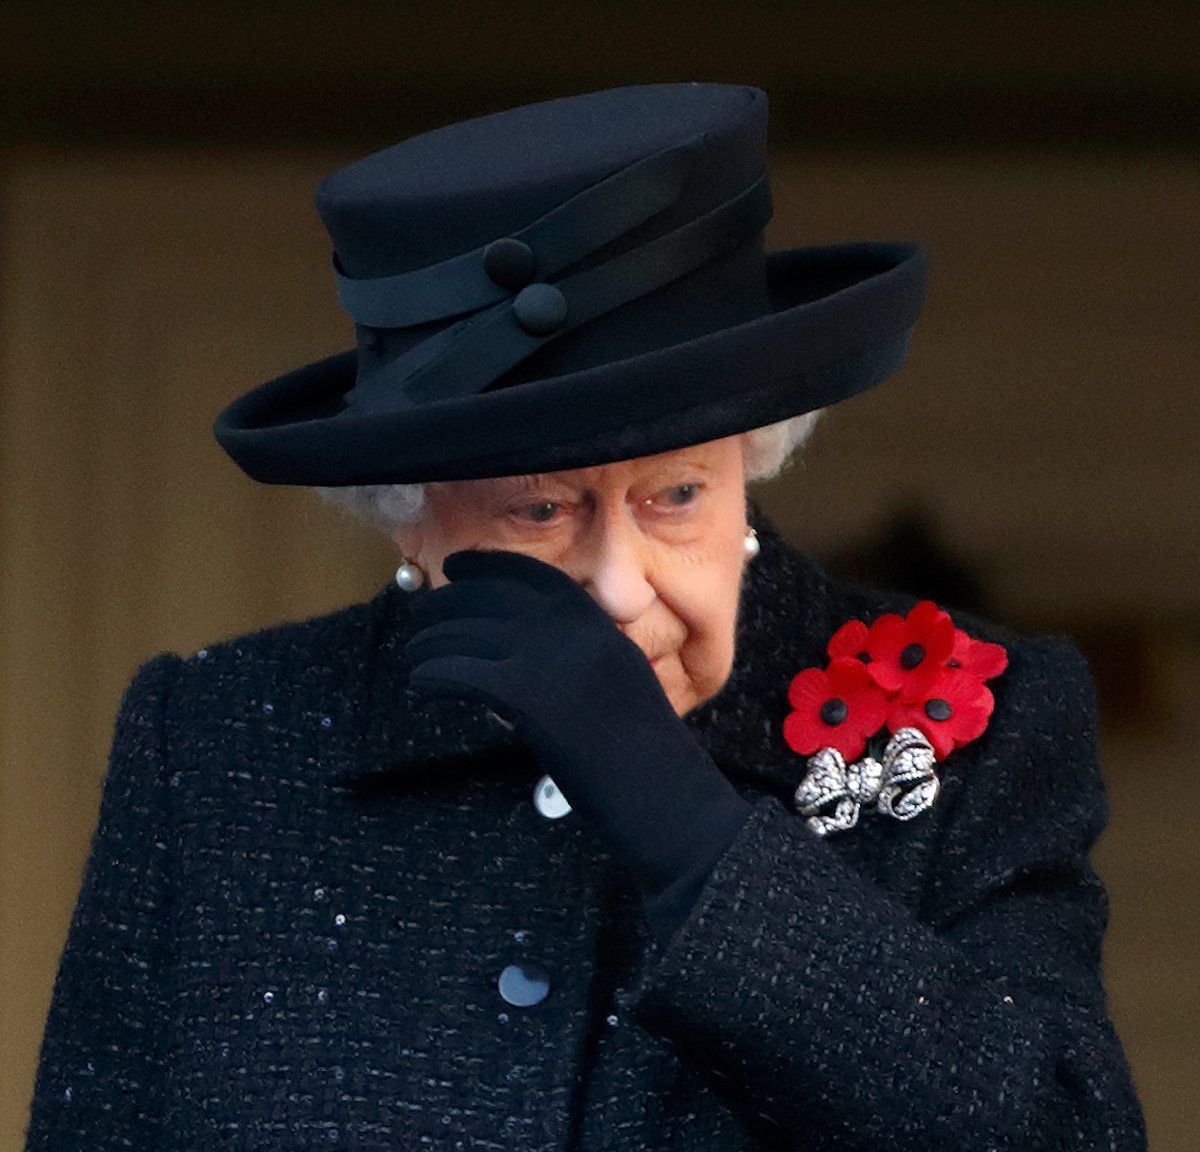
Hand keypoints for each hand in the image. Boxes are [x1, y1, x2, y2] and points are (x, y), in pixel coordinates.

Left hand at [405, 550, 751, 942]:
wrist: (662, 791)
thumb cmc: (641, 750)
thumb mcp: (616, 677)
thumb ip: (578, 651)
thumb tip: (521, 649)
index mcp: (595, 621)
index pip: (530, 576)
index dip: (487, 566)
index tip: (457, 565)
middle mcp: (571, 628)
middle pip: (489, 597)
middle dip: (446, 600)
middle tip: (420, 614)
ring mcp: (548, 658)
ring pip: (466, 634)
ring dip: (431, 643)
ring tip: (414, 656)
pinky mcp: (526, 695)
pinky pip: (459, 672)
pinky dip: (432, 675)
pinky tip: (420, 684)